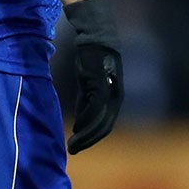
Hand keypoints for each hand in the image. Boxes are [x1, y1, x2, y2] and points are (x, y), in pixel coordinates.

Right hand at [62, 0, 123, 151]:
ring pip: (99, 119)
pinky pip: (94, 106)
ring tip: (73, 144)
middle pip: (104, 126)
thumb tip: (80, 123)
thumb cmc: (91, 61)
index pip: (106, 125)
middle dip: (89, 140)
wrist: (93, 38)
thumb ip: (85, 102)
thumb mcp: (88, 85)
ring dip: (86, 134)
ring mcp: (109, 89)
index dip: (93, 138)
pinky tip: (76, 127)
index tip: (79, 146)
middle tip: (74, 150)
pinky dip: (85, 119)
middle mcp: (115, 96)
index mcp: (115, 98)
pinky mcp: (100, 82)